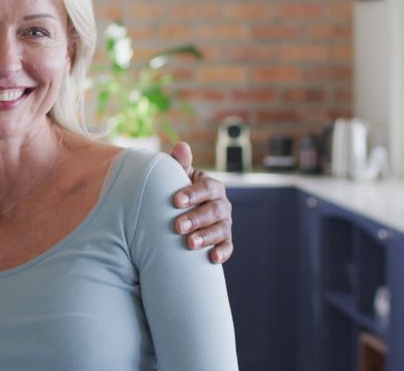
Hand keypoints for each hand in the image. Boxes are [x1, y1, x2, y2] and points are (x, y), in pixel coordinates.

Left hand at [168, 142, 233, 264]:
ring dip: (206, 237)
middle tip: (177, 226)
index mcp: (211, 186)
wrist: (181, 212)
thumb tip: (181, 146)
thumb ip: (179, 163)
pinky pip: (228, 247)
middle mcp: (221, 204)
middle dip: (196, 218)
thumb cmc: (177, 192)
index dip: (193, 193)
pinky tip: (212, 258)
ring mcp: (225, 223)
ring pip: (221, 230)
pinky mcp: (224, 240)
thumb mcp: (176, 177)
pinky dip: (222, 252)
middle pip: (214, 210)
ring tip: (190, 244)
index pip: (206, 188)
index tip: (176, 201)